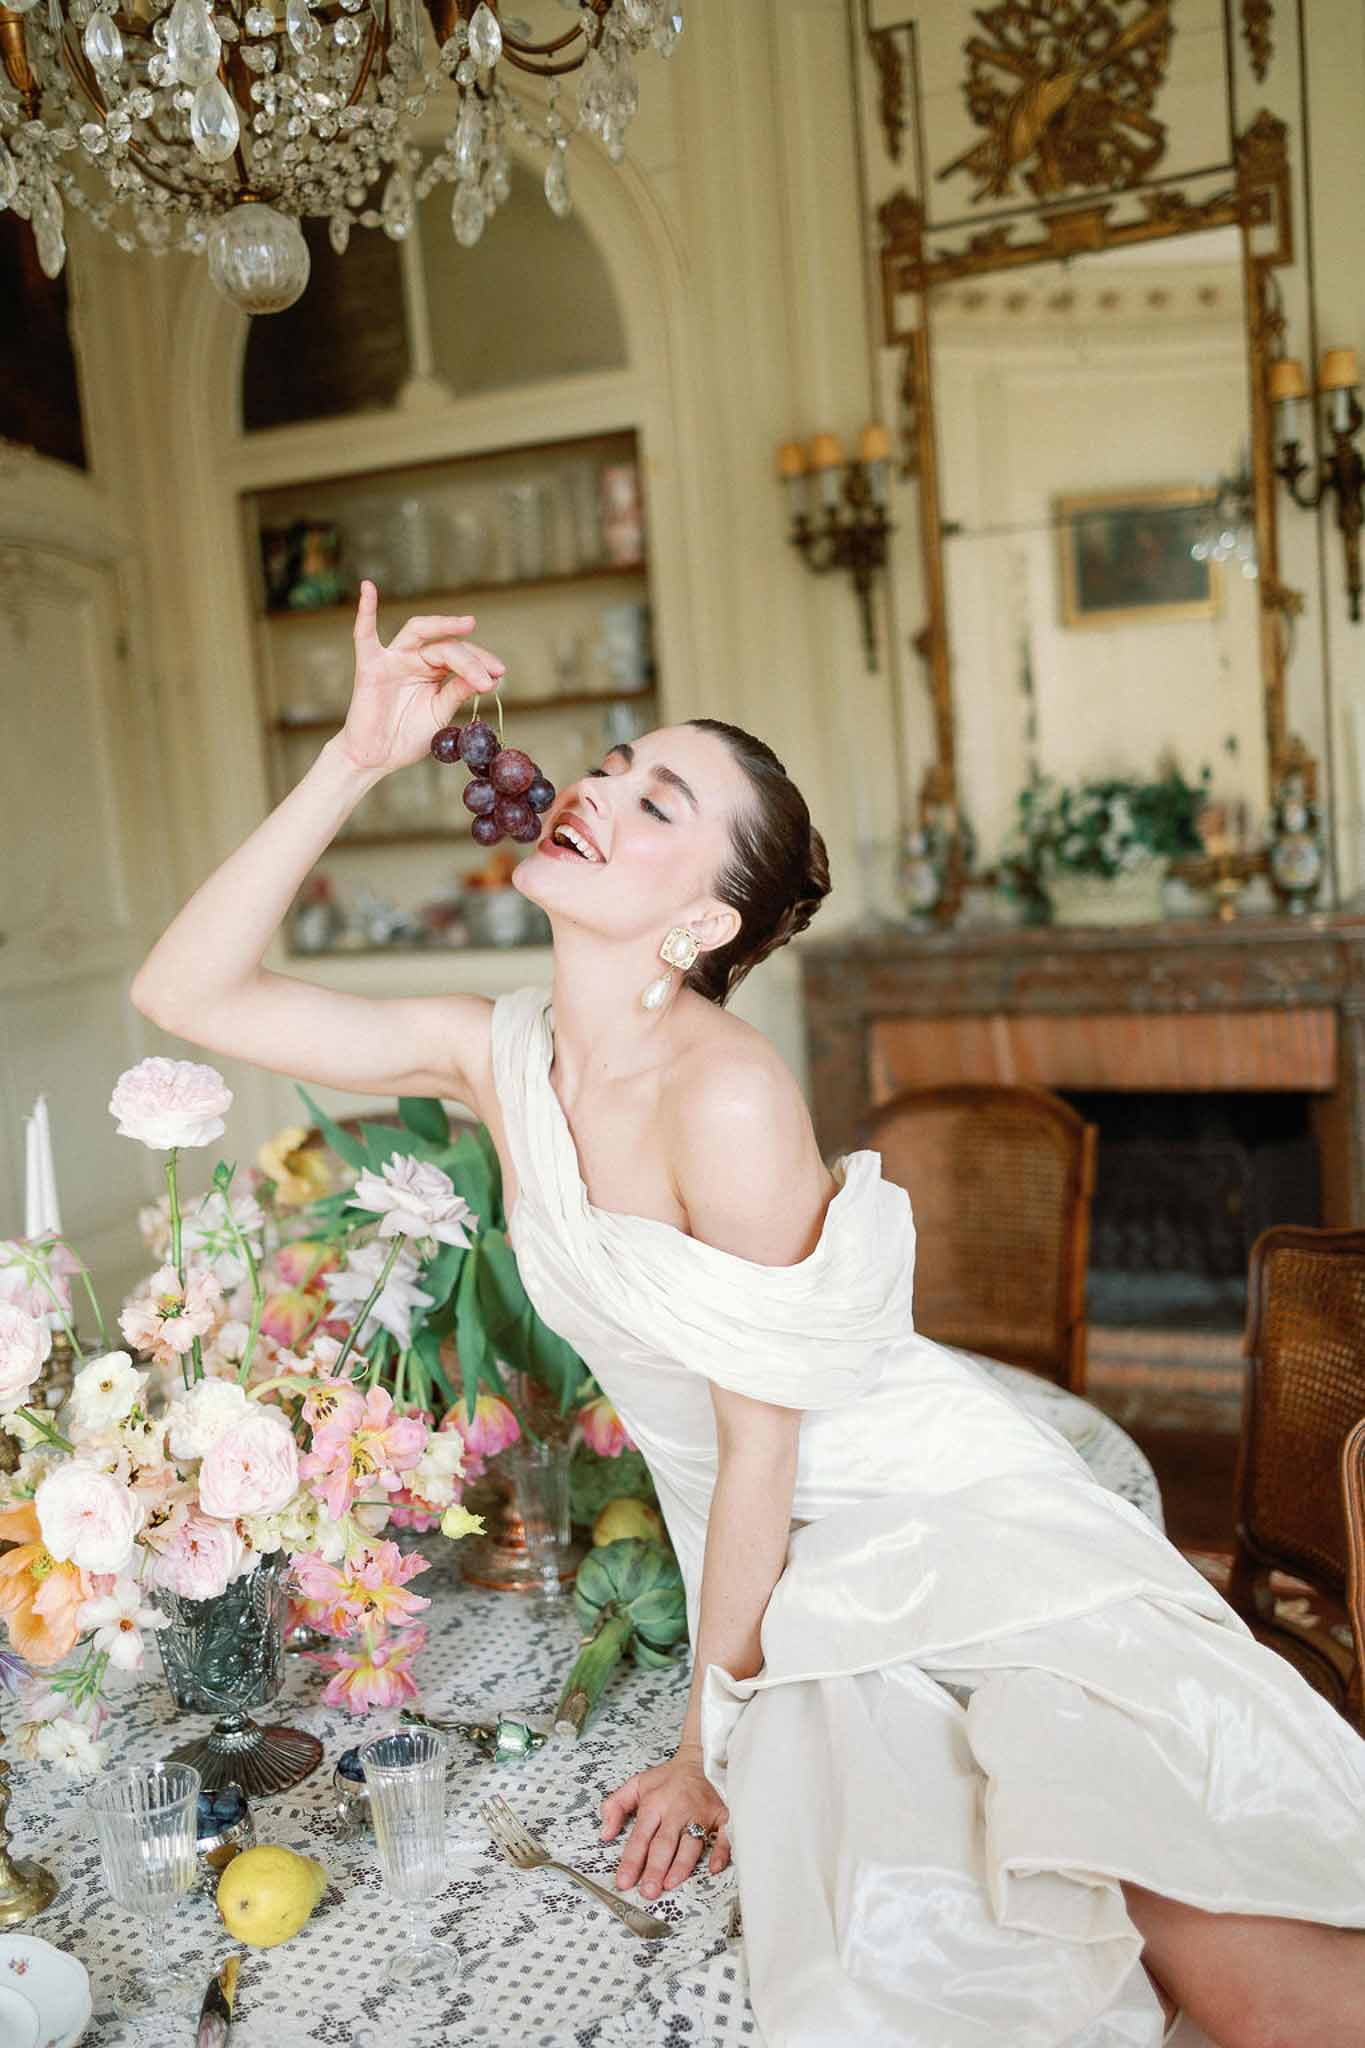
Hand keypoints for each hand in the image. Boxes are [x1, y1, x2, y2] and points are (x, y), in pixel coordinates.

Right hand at [336, 579, 506, 777]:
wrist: (376, 758)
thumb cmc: (406, 737)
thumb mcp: (440, 714)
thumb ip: (458, 693)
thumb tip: (489, 678)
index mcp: (434, 671)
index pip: (461, 658)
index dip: (480, 665)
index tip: (499, 675)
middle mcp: (415, 659)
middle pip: (445, 646)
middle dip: (471, 657)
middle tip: (493, 669)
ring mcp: (393, 659)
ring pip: (418, 632)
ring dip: (442, 624)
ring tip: (467, 624)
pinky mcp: (370, 666)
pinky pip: (364, 635)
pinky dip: (366, 610)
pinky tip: (368, 588)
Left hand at [599, 1747, 730, 1899]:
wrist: (700, 1758)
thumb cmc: (668, 1778)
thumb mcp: (636, 1784)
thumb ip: (615, 1806)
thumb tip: (604, 1834)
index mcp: (655, 1803)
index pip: (640, 1836)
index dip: (631, 1860)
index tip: (624, 1881)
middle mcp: (677, 1810)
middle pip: (665, 1843)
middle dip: (655, 1868)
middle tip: (648, 1891)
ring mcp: (701, 1813)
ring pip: (691, 1843)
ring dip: (681, 1865)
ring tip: (670, 1883)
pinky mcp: (721, 1815)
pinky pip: (724, 1835)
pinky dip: (721, 1851)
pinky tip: (714, 1867)